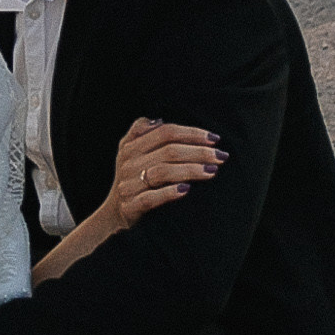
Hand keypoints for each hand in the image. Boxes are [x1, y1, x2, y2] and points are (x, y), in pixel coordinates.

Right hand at [108, 117, 223, 226]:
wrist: (113, 215)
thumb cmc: (132, 180)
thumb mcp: (129, 152)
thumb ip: (140, 132)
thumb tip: (159, 120)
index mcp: (130, 147)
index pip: (165, 133)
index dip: (191, 133)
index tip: (214, 138)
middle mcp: (128, 163)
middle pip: (168, 151)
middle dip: (198, 152)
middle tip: (221, 156)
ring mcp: (128, 185)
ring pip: (162, 172)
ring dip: (190, 170)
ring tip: (212, 171)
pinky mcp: (130, 206)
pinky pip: (150, 198)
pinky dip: (169, 193)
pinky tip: (186, 190)